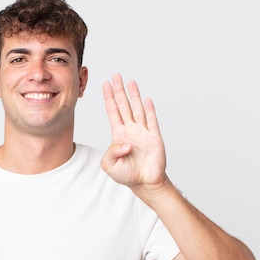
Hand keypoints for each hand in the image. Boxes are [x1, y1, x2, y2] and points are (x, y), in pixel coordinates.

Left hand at [101, 73, 166, 193]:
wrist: (145, 183)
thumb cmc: (127, 175)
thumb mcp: (109, 165)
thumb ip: (111, 153)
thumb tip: (124, 143)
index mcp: (118, 135)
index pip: (113, 112)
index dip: (109, 98)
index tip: (106, 85)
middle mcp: (130, 130)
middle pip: (124, 106)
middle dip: (119, 91)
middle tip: (116, 76)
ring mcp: (143, 132)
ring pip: (137, 109)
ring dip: (134, 96)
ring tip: (130, 82)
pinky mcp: (154, 138)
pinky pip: (152, 121)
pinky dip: (150, 110)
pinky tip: (146, 100)